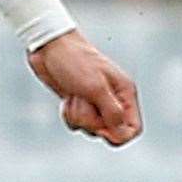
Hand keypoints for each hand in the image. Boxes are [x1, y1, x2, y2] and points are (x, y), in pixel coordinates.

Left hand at [27, 31, 142, 146]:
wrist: (48, 47)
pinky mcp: (79, 103)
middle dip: (92, 123)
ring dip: (79, 117)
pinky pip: (78, 123)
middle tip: (82, 104)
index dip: (119, 134)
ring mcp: (95, 102)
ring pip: (92, 128)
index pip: (133, 128)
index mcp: (124, 93)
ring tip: (73, 97)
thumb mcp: (95, 87)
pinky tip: (66, 99)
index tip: (101, 127)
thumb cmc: (74, 60)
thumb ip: (112, 112)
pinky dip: (70, 116)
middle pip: (110, 131)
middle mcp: (113, 100)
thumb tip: (120, 134)